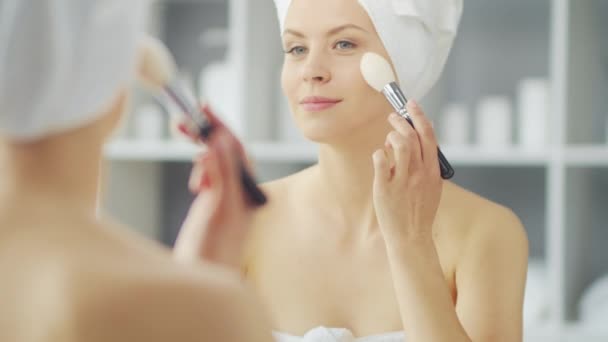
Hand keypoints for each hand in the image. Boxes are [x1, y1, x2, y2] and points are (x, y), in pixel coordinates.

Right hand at [173, 106, 255, 269]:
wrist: (200, 280)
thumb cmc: (214, 251)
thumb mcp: (219, 209)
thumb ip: (221, 174)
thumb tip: (217, 142)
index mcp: (248, 191)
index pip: (236, 149)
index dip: (221, 127)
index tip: (205, 108)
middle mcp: (239, 192)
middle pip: (225, 152)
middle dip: (207, 132)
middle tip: (186, 117)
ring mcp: (224, 198)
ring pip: (214, 162)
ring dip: (201, 148)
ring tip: (184, 138)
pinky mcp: (209, 206)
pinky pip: (207, 176)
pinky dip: (199, 168)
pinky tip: (194, 180)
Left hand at [372, 100, 442, 246]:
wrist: (410, 237)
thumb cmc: (418, 210)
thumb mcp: (431, 186)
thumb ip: (427, 162)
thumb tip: (418, 136)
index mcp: (433, 171)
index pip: (429, 136)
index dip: (419, 116)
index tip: (411, 104)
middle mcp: (420, 173)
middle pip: (413, 136)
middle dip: (401, 121)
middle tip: (392, 117)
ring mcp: (403, 180)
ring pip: (399, 144)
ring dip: (391, 135)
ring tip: (387, 140)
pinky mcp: (386, 188)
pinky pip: (380, 159)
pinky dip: (379, 153)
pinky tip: (380, 157)